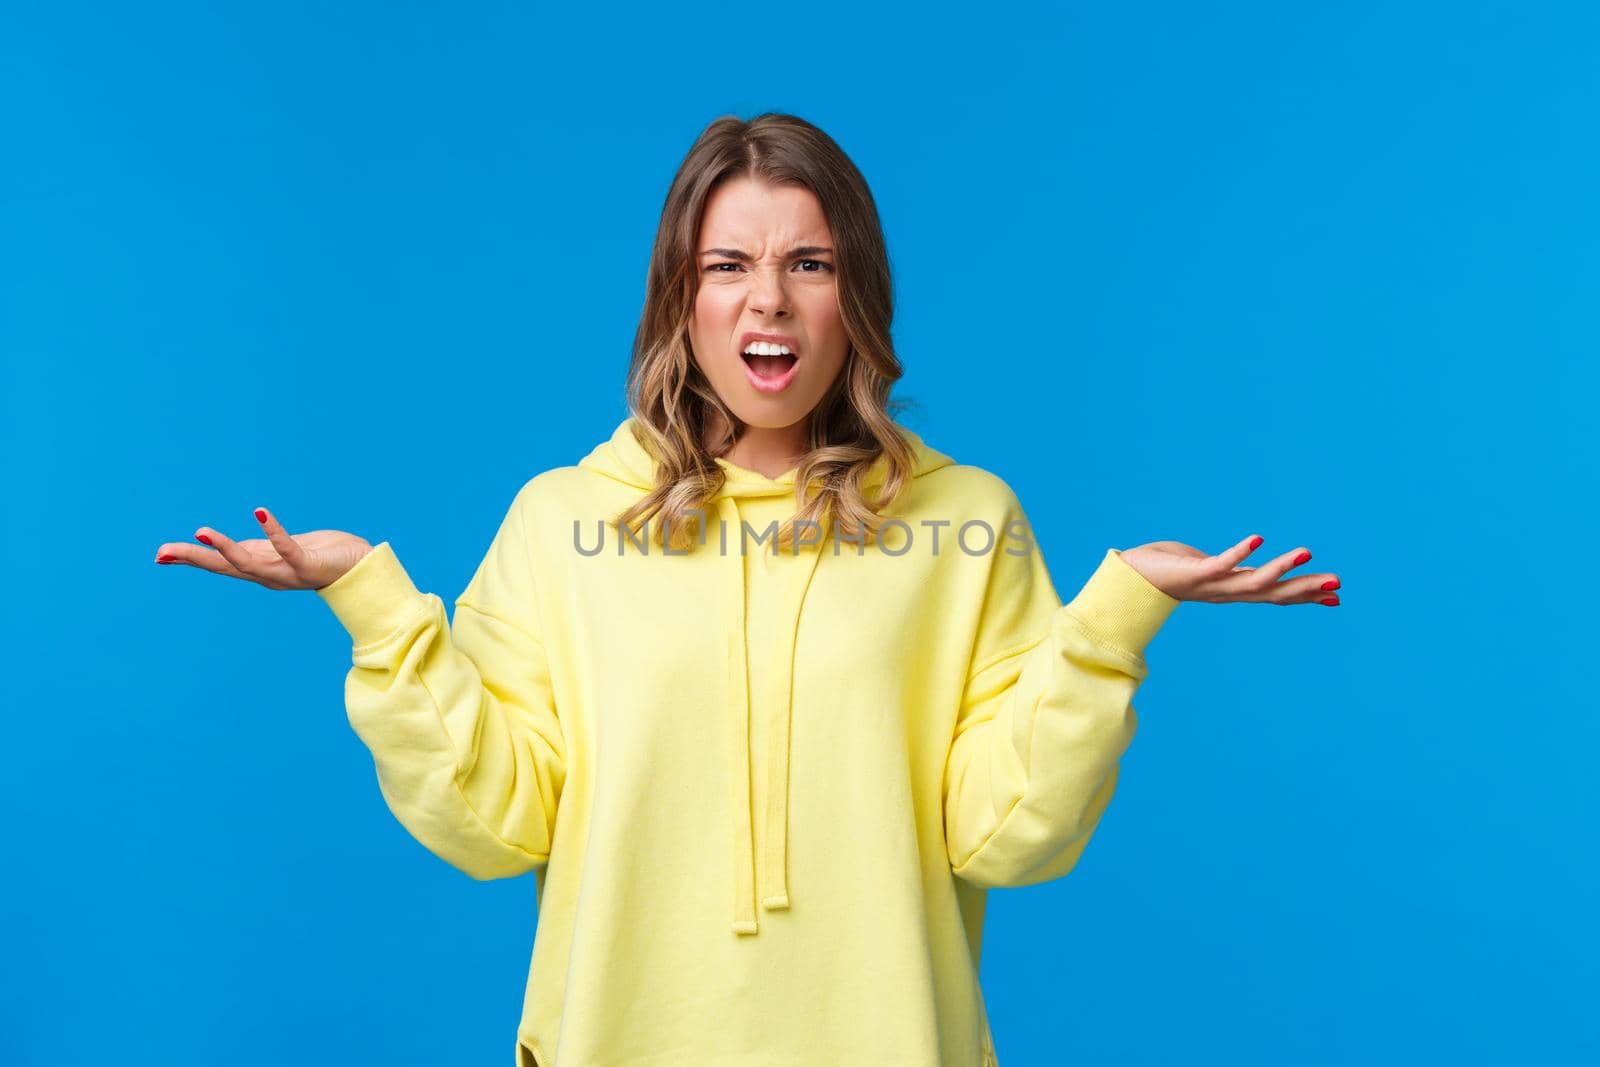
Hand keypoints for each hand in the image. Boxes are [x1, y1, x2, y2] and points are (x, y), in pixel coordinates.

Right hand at [155, 506, 372, 590]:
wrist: (360, 568)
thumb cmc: (317, 555)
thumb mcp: (276, 551)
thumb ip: (251, 549)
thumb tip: (216, 544)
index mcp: (259, 569)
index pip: (218, 564)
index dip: (190, 559)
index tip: (160, 555)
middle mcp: (269, 575)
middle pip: (224, 567)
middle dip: (194, 558)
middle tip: (162, 552)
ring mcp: (288, 572)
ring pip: (249, 563)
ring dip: (225, 547)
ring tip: (202, 531)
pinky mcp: (309, 564)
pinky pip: (288, 548)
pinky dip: (274, 531)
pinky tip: (260, 512)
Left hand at [1119, 535, 1340, 605]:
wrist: (1131, 578)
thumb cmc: (1173, 569)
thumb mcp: (1213, 569)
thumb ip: (1234, 569)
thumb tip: (1252, 560)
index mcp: (1234, 590)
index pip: (1277, 596)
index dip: (1306, 596)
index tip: (1338, 596)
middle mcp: (1226, 592)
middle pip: (1273, 593)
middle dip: (1305, 588)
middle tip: (1337, 582)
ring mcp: (1212, 585)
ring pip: (1253, 581)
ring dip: (1281, 567)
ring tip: (1306, 551)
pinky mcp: (1195, 573)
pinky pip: (1221, 563)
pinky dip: (1240, 552)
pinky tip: (1258, 538)